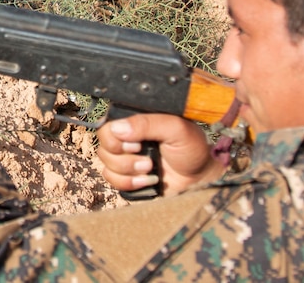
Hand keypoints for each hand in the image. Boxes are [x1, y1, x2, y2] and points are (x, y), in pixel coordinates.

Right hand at [96, 114, 225, 196]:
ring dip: (129, 170)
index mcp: (136, 121)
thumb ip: (148, 124)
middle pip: (103, 145)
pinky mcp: (125, 176)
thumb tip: (118, 128)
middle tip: (146, 157)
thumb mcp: (176, 129)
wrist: (199, 179)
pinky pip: (111, 179)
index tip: (137, 144)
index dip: (116, 137)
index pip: (108, 124)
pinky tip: (147, 180)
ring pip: (106, 163)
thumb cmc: (191, 149)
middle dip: (125, 157)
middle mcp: (127, 138)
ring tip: (150, 169)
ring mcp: (125, 157)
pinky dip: (129, 182)